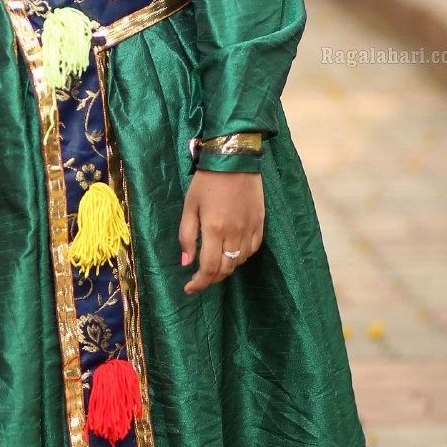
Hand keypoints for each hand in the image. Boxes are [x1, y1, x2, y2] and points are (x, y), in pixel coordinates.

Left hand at [178, 170, 263, 294]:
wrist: (234, 159)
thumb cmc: (207, 181)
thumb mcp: (190, 206)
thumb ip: (187, 235)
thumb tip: (186, 262)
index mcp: (215, 228)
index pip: (209, 268)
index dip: (199, 283)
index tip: (189, 288)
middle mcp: (235, 233)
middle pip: (226, 269)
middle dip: (211, 279)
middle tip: (199, 279)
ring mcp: (250, 228)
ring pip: (239, 262)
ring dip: (226, 269)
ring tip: (213, 266)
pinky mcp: (260, 223)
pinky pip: (252, 249)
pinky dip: (241, 257)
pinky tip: (232, 253)